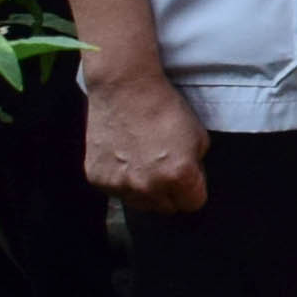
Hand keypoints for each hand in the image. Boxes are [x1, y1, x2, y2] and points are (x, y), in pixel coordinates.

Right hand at [83, 61, 211, 214]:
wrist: (124, 88)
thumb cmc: (165, 108)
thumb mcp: (199, 138)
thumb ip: (196, 167)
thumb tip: (189, 182)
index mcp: (178, 176)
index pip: (193, 204)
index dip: (193, 189)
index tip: (188, 175)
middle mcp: (148, 187)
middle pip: (166, 208)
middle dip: (170, 192)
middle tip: (165, 167)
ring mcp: (120, 185)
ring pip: (139, 203)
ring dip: (145, 189)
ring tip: (143, 160)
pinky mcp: (97, 179)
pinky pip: (116, 190)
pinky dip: (121, 179)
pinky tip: (123, 156)